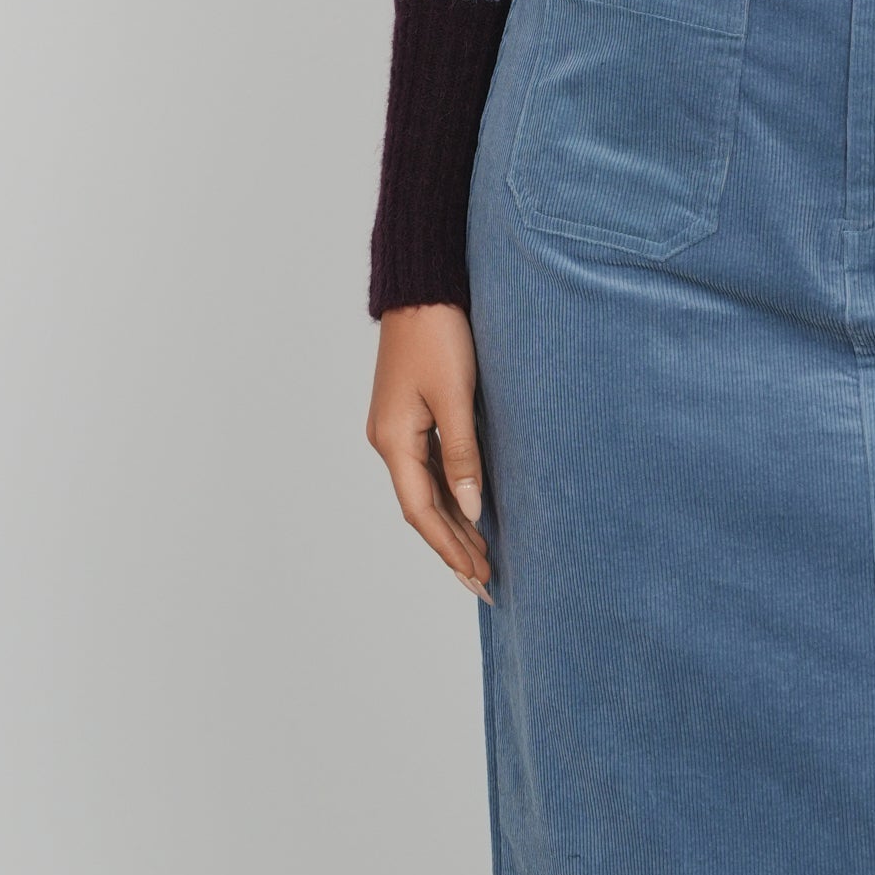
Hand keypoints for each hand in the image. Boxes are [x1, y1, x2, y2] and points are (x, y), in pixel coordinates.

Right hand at [367, 301, 492, 594]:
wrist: (421, 290)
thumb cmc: (439, 336)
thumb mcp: (456, 397)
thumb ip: (463, 455)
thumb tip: (472, 509)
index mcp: (393, 441)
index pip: (422, 511)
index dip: (450, 547)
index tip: (478, 577)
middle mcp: (388, 442)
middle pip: (422, 509)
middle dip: (453, 548)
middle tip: (486, 583)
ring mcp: (397, 431)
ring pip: (425, 492)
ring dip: (453, 526)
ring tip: (482, 559)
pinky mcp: (409, 418)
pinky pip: (428, 471)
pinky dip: (450, 497)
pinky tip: (471, 514)